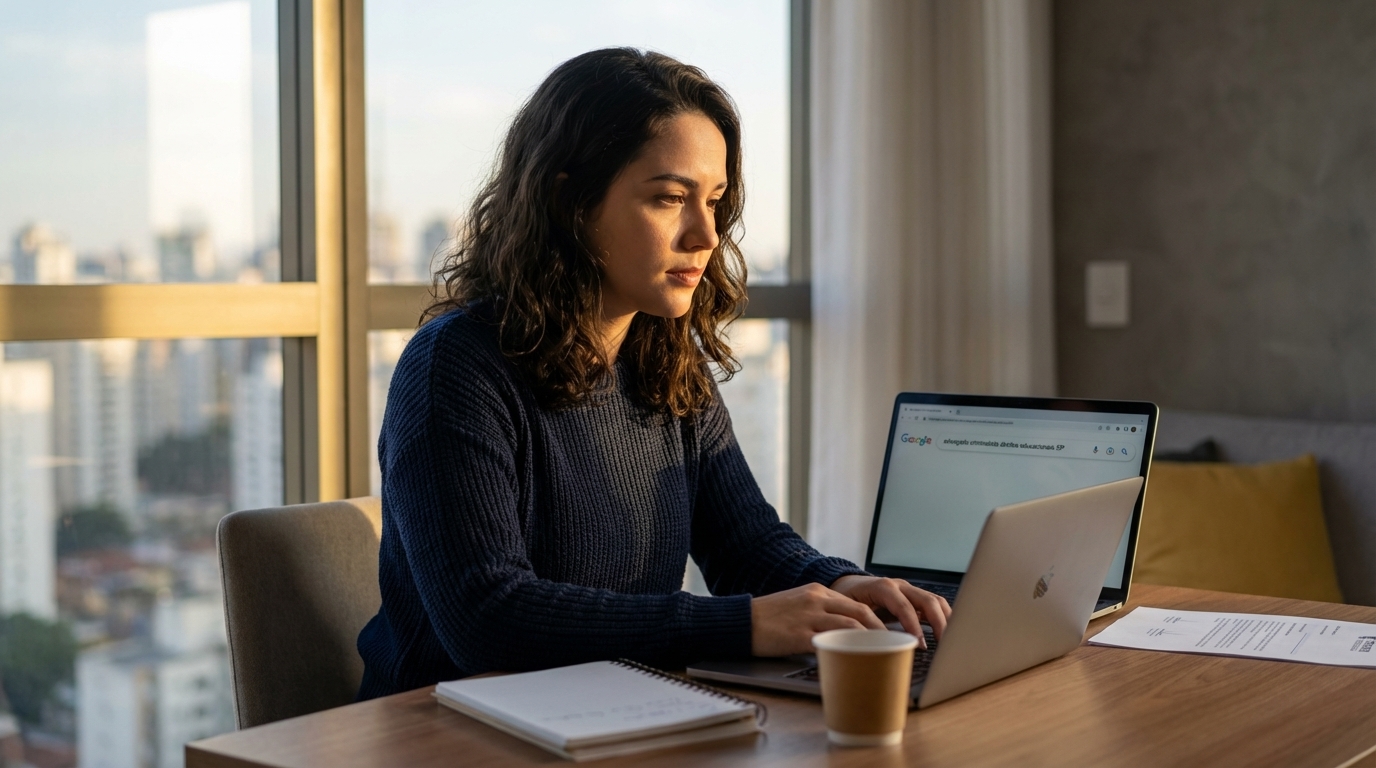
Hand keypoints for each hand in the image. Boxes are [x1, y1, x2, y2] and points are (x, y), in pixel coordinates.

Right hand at [750, 583, 885, 656]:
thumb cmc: (769, 617)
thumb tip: (845, 631)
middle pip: (860, 612)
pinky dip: (847, 650)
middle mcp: (816, 600)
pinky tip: (856, 660)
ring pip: (850, 626)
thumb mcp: (798, 605)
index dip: (878, 619)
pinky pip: (830, 642)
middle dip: (883, 630)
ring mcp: (808, 617)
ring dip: (871, 641)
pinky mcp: (799, 635)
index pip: (856, 603)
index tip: (891, 633)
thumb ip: (821, 612)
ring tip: (883, 654)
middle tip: (896, 645)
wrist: (741, 620)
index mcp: (817, 591)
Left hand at [829, 575, 951, 647]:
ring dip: (945, 620)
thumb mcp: (849, 611)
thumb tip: (875, 645)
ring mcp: (909, 590)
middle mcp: (899, 586)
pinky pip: (934, 605)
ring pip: (935, 601)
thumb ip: (862, 625)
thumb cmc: (846, 599)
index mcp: (882, 587)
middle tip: (944, 645)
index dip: (913, 625)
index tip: (920, 644)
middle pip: (927, 600)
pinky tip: (946, 634)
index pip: (903, 605)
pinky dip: (943, 618)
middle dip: (938, 623)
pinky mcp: (914, 598)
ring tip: (950, 642)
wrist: (847, 585)